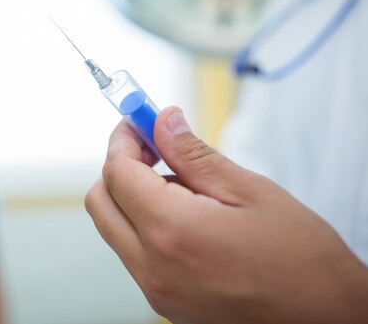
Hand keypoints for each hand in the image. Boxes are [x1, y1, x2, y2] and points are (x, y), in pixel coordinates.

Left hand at [85, 107, 367, 323]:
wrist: (325, 321)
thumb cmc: (302, 261)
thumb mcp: (251, 192)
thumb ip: (194, 155)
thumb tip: (162, 121)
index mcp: (172, 232)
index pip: (117, 173)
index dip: (123, 140)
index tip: (137, 123)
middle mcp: (152, 267)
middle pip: (101, 202)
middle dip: (118, 167)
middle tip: (151, 148)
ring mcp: (155, 291)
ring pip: (114, 228)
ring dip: (132, 197)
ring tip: (184, 187)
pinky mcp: (163, 303)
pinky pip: (134, 254)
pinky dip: (144, 226)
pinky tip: (186, 218)